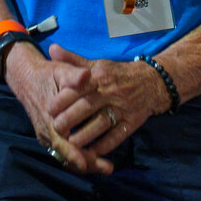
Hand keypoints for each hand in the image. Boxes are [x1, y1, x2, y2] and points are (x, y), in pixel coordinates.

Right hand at [3, 43, 106, 174]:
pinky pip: (64, 152)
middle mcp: (46, 132)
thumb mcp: (60, 71)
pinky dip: (79, 157)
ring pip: (65, 157)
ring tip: (106, 168)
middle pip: (65, 155)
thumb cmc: (46, 74)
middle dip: (86, 163)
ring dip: (85, 163)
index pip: (60, 142)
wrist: (26, 78)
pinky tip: (95, 160)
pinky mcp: (50, 137)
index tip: (85, 163)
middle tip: (108, 168)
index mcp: (48, 118)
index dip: (73, 154)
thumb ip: (74, 75)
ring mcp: (47, 136)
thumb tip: (87, 74)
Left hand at [45, 46, 168, 166]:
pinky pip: (117, 136)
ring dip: (85, 135)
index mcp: (99, 77)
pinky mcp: (132, 122)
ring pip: (101, 123)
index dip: (62, 99)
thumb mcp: (96, 64)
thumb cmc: (117, 74)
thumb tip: (52, 49)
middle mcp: (110, 92)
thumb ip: (73, 61)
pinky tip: (92, 152)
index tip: (49, 110)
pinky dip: (104, 145)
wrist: (151, 81)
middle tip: (55, 129)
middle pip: (87, 107)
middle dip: (70, 119)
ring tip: (70, 145)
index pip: (78, 88)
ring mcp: (122, 108)